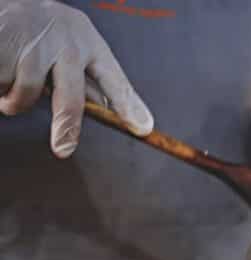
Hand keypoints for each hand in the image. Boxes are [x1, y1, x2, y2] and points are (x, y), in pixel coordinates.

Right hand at [0, 0, 152, 157]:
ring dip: (12, 98)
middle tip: (64, 149)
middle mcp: (66, 41)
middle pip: (70, 98)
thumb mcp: (66, 44)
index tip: (143, 127)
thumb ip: (82, 75)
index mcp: (86, 40)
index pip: (113, 79)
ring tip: (7, 78)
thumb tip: (101, 105)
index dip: (127, 105)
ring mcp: (36, 43)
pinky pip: (2, 83)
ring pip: (26, 94)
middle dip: (67, 127)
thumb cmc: (35, 26)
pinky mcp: (6, 44)